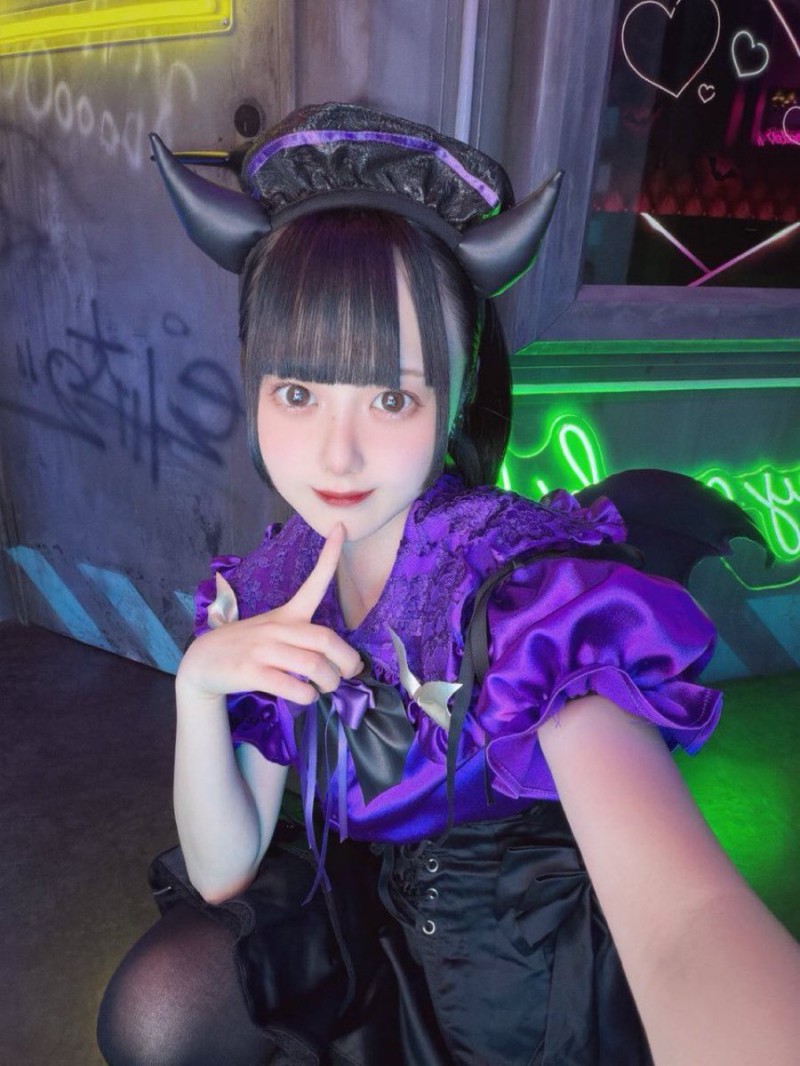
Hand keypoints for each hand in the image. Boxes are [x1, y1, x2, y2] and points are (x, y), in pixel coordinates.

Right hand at [177, 524, 362, 704]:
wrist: (202, 662)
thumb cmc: (247, 647)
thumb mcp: (273, 631)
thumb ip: (303, 639)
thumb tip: (339, 662)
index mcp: (286, 614)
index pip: (312, 582)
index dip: (329, 556)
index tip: (341, 527)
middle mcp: (277, 628)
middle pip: (325, 639)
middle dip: (347, 661)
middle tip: (351, 673)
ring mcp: (263, 650)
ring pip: (313, 666)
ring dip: (328, 683)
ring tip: (325, 688)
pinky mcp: (251, 672)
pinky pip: (292, 686)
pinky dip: (306, 696)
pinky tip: (305, 697)